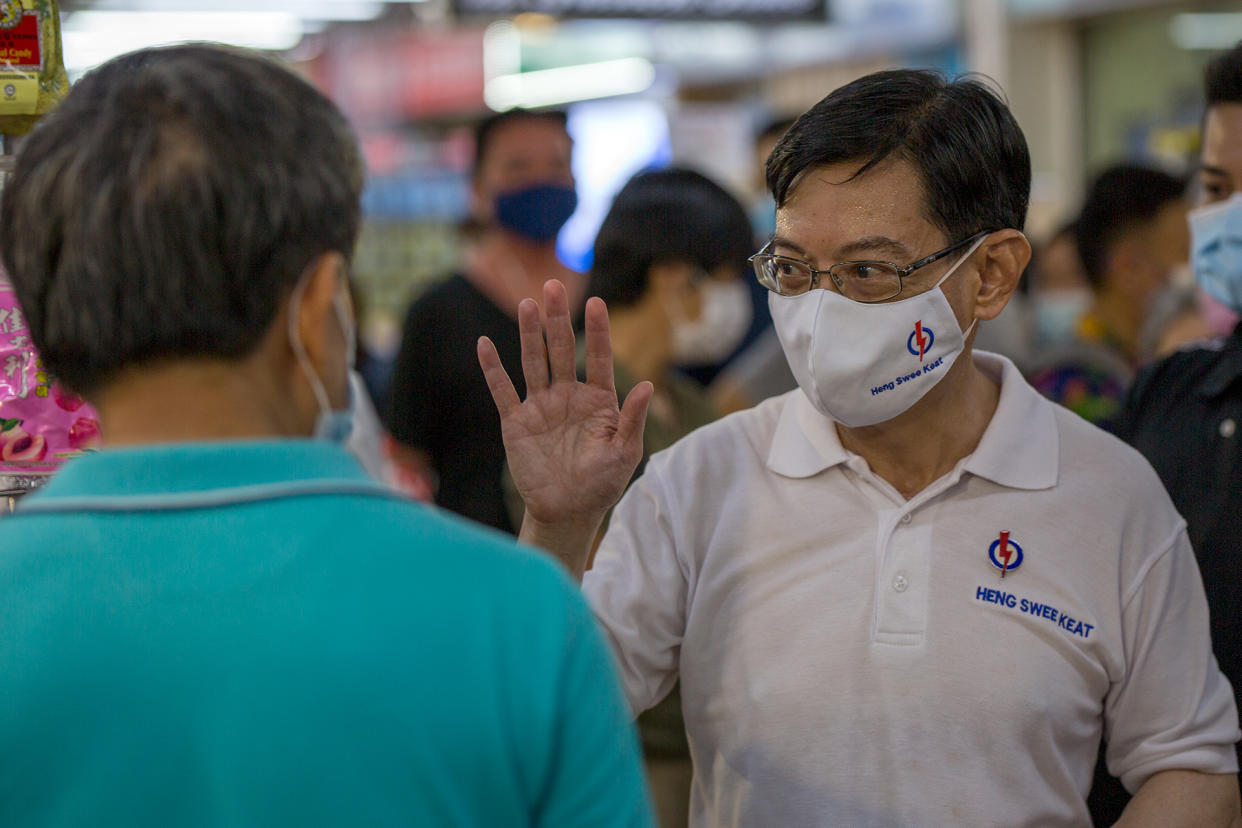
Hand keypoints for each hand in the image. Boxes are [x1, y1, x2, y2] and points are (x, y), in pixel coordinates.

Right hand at [478, 279, 651, 534]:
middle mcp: (568, 396)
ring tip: (527, 304)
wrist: (568, 511)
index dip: (596, 331)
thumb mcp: (625, 453)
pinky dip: (492, 368)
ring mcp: (540, 406)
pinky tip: (485, 344)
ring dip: (529, 334)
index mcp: (598, 400)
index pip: (597, 357)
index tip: (595, 303)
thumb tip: (647, 385)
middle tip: (552, 285)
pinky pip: (502, 390)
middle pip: (560, 349)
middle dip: (557, 318)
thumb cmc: (602, 483)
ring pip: (532, 362)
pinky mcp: (516, 422)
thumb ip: (633, 419)